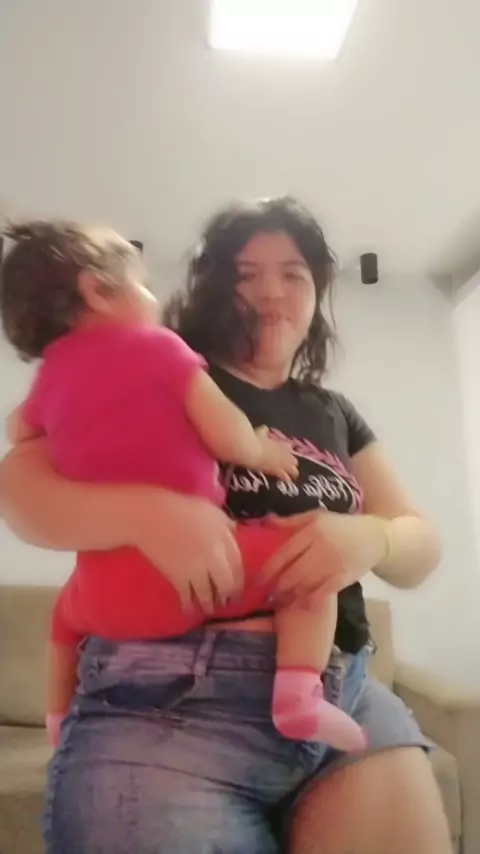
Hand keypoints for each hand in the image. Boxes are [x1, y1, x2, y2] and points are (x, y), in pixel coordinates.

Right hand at [133, 492, 242, 612]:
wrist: (151, 517)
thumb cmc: (180, 508)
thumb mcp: (210, 509)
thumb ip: (224, 522)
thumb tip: (234, 531)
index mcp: (223, 539)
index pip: (238, 563)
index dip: (239, 576)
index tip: (238, 584)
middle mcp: (214, 558)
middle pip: (227, 582)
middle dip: (229, 594)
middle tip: (227, 602)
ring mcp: (196, 570)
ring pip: (208, 593)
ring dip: (210, 604)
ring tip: (209, 610)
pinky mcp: (178, 578)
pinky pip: (186, 595)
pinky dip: (188, 605)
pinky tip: (189, 611)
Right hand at [255, 426, 298, 481]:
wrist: (251, 450)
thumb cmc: (253, 440)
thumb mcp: (259, 433)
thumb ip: (263, 431)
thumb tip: (265, 427)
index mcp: (278, 443)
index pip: (288, 447)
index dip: (288, 450)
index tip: (289, 451)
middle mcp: (282, 453)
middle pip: (293, 459)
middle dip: (292, 462)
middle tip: (291, 466)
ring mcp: (280, 462)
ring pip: (292, 468)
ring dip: (292, 471)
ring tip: (294, 475)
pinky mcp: (276, 470)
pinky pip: (285, 476)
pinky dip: (287, 479)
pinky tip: (288, 481)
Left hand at [260, 511, 388, 604]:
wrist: (376, 537)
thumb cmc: (342, 526)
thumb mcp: (317, 516)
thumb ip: (292, 521)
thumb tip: (266, 521)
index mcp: (313, 530)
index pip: (285, 553)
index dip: (269, 569)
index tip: (257, 581)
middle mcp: (323, 547)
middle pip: (293, 573)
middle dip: (278, 587)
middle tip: (268, 596)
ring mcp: (334, 564)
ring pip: (306, 585)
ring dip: (291, 596)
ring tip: (281, 601)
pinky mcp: (344, 578)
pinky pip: (323, 593)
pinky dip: (311, 601)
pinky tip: (302, 605)